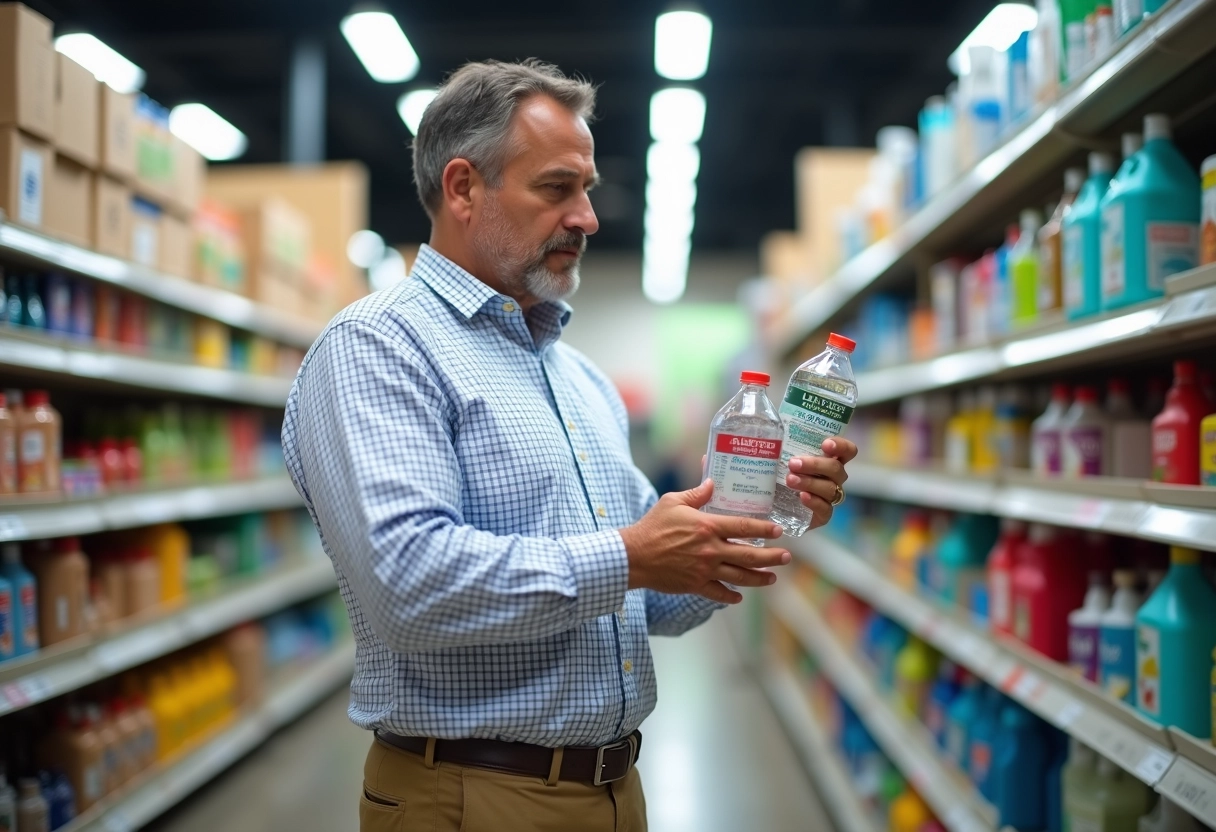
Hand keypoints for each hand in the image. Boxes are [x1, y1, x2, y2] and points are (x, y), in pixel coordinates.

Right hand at [619, 479, 790, 604]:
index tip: (779, 531)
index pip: (745, 527)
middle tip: (786, 557)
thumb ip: (696, 494)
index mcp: (708, 527)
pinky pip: (718, 593)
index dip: (765, 529)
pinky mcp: (695, 585)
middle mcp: (711, 550)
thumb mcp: (673, 502)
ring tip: (772, 577)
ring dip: (759, 578)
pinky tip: (739, 597)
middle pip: (750, 555)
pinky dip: (731, 596)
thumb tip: (712, 483)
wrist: (634, 556)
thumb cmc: (652, 526)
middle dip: (772, 557)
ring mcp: (705, 570)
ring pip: (740, 577)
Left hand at [784, 437, 858, 530]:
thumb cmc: (781, 476)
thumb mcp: (782, 460)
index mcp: (829, 460)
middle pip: (836, 468)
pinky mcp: (824, 515)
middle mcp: (834, 478)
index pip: (847, 451)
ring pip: (830, 488)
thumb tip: (769, 427)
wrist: (775, 508)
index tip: (825, 444)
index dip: (840, 446)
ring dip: (810, 482)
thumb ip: (784, 446)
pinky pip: (825, 508)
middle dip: (815, 464)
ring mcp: (830, 497)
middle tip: (793, 464)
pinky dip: (814, 501)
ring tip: (790, 480)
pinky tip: (802, 496)